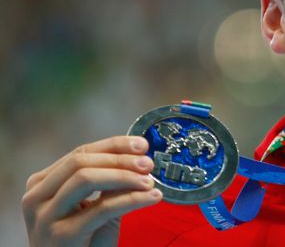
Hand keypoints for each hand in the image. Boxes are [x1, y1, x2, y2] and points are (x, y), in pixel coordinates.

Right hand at [22, 136, 162, 245]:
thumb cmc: (83, 243)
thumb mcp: (94, 208)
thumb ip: (109, 185)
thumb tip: (137, 160)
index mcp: (42, 185)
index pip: (80, 153)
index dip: (114, 145)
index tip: (142, 144)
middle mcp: (36, 198)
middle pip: (81, 162)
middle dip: (119, 159)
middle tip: (148, 163)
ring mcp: (45, 217)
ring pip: (86, 179)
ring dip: (124, 176)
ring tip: (149, 181)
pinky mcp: (61, 236)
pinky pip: (102, 208)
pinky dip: (132, 199)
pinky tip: (152, 198)